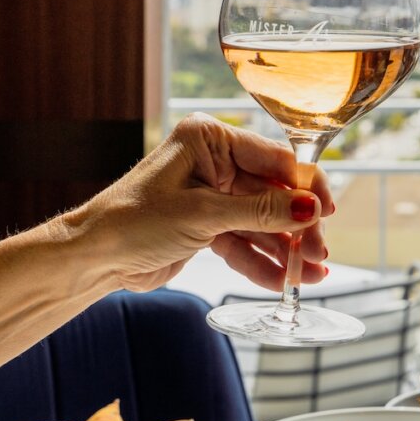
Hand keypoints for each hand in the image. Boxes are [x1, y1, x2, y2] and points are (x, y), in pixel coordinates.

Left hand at [70, 114, 333, 293]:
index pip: (274, 157)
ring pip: (263, 221)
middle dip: (297, 226)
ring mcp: (212, 195)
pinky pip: (244, 241)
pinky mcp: (207, 226)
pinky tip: (281, 281)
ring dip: (285, 249)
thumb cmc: (131, 221)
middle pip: (273, 193)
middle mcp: (213, 162)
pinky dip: (261, 262)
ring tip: (310, 276)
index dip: (305, 186)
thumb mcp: (203, 214)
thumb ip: (262, 211)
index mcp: (209, 139)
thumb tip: (311, 208)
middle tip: (319, 254)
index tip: (327, 212)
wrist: (92, 259)